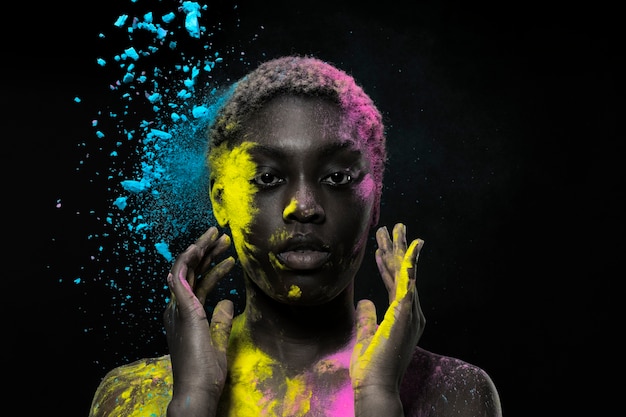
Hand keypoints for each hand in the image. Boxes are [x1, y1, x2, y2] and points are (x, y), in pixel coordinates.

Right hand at [164, 227, 235, 416]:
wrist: (197, 390)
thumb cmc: (205, 372)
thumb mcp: (217, 341)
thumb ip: (220, 320)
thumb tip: (227, 299)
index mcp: (185, 316)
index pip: (198, 284)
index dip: (212, 267)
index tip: (229, 256)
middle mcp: (177, 309)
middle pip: (192, 272)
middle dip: (207, 252)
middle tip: (221, 236)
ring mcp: (178, 308)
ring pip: (187, 269)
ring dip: (202, 249)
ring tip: (219, 236)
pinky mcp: (183, 309)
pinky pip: (181, 276)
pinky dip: (188, 258)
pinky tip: (200, 246)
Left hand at [351, 223, 424, 414]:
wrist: (377, 386)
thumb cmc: (371, 368)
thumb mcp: (367, 336)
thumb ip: (368, 317)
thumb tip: (366, 300)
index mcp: (403, 318)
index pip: (394, 284)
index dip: (388, 265)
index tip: (382, 249)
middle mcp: (411, 312)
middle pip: (402, 273)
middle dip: (396, 249)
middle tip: (393, 227)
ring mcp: (410, 311)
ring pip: (404, 272)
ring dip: (399, 248)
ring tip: (395, 228)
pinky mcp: (406, 311)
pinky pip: (408, 281)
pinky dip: (409, 263)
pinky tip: (409, 247)